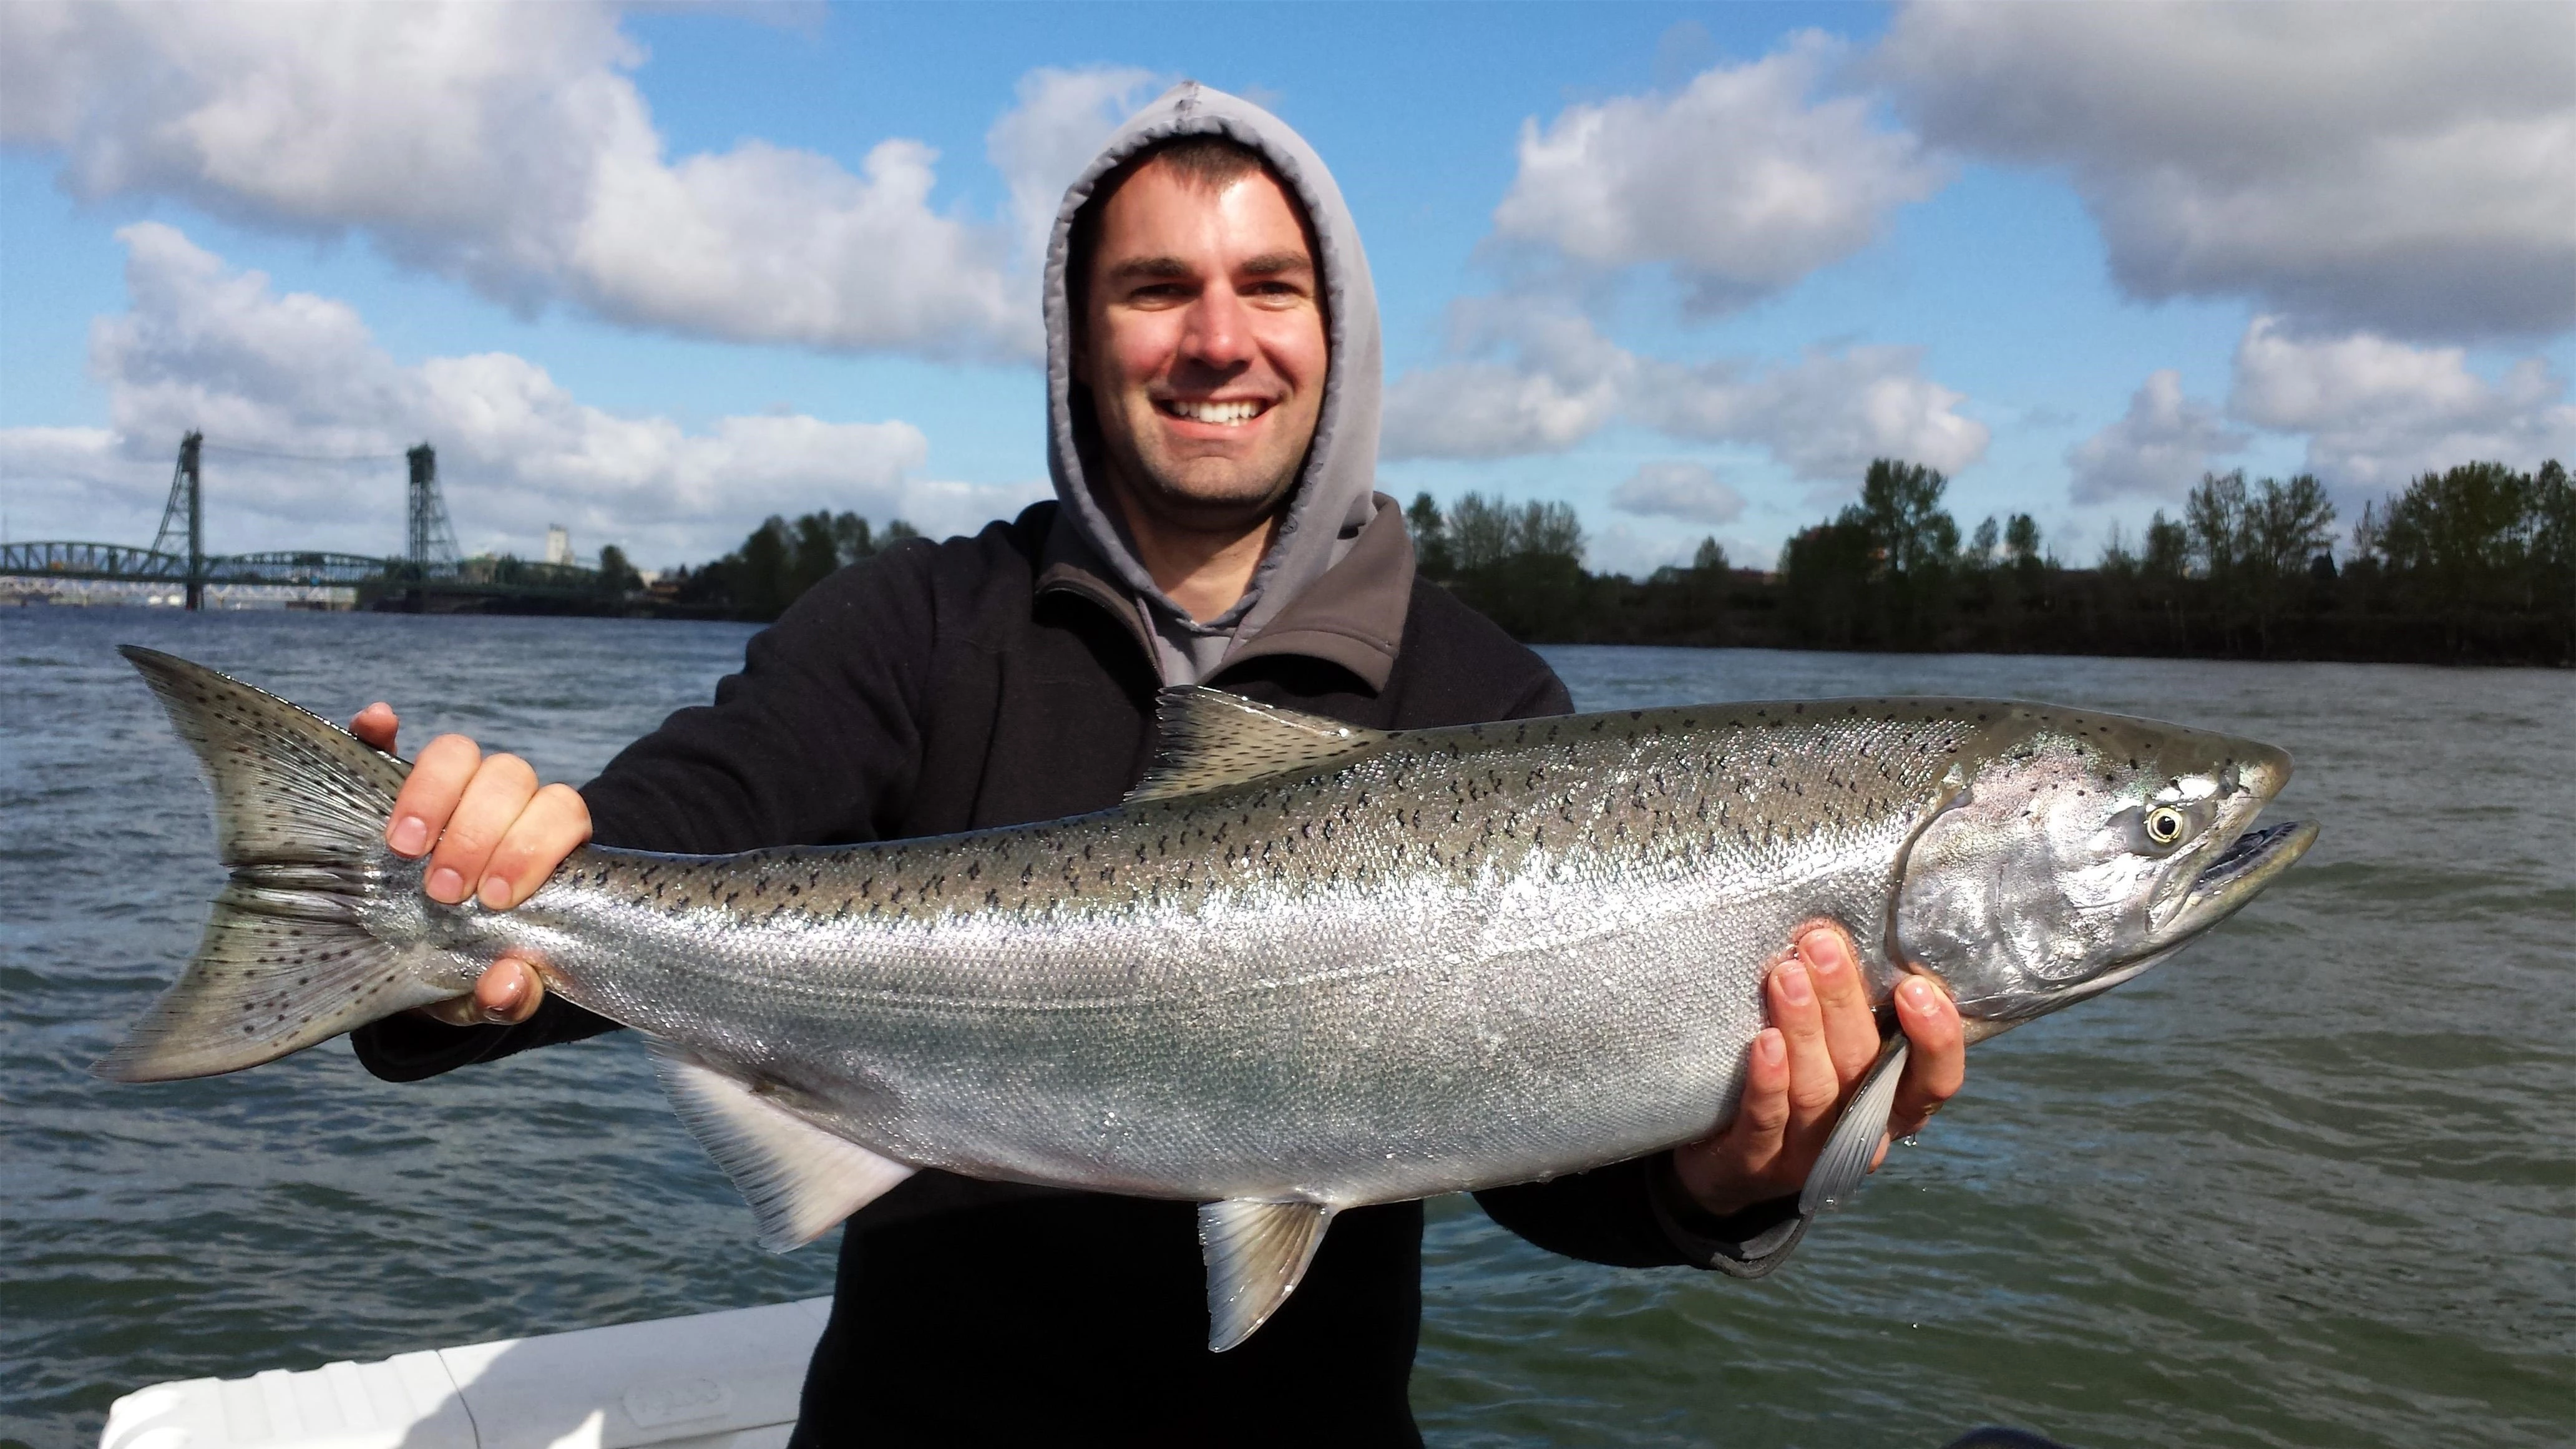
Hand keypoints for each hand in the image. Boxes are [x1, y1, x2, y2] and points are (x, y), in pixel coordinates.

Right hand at [351, 702, 588, 1027]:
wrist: (411, 966)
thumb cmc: (465, 969)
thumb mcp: (485, 992)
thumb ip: (507, 998)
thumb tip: (510, 984)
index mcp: (541, 847)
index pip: (562, 813)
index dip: (534, 846)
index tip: (495, 896)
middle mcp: (502, 806)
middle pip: (512, 778)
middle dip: (479, 832)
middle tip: (444, 890)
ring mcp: (446, 790)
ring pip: (461, 753)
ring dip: (434, 793)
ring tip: (405, 848)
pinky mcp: (387, 783)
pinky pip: (389, 740)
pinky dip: (380, 729)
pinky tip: (376, 725)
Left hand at [1670, 923, 1965, 1217]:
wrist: (1725, 1161)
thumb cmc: (1793, 1082)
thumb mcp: (1836, 1050)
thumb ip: (1853, 1009)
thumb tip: (1844, 931)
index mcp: (1894, 1104)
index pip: (1936, 1080)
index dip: (1935, 1039)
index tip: (1914, 987)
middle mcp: (1861, 1134)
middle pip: (1865, 1068)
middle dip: (1844, 1003)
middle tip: (1823, 947)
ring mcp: (1809, 1154)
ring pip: (1817, 1091)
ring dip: (1803, 1028)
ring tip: (1786, 975)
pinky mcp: (1755, 1163)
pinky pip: (1767, 1121)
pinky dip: (1768, 1081)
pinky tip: (1762, 1042)